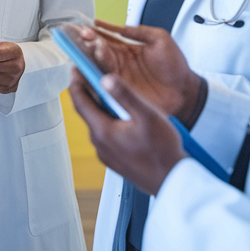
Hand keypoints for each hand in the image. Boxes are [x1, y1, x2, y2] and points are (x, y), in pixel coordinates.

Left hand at [67, 69, 184, 195]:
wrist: (174, 181)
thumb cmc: (163, 151)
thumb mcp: (147, 115)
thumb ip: (125, 95)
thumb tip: (105, 78)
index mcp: (103, 132)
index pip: (80, 102)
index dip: (76, 83)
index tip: (75, 68)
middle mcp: (100, 145)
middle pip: (87, 112)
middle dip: (87, 92)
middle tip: (89, 75)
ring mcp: (107, 154)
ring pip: (98, 124)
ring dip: (99, 107)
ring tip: (107, 92)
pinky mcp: (115, 161)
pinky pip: (106, 136)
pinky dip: (108, 121)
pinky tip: (123, 117)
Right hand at [79, 22, 203, 125]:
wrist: (185, 91)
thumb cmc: (176, 67)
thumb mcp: (161, 39)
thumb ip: (140, 31)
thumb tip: (121, 27)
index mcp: (127, 48)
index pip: (104, 36)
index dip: (91, 30)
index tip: (79, 25)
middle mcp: (119, 62)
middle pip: (95, 49)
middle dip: (85, 40)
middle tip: (76, 34)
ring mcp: (119, 76)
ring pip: (98, 63)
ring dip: (90, 54)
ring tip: (86, 45)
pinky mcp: (120, 90)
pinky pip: (103, 80)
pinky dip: (95, 73)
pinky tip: (88, 67)